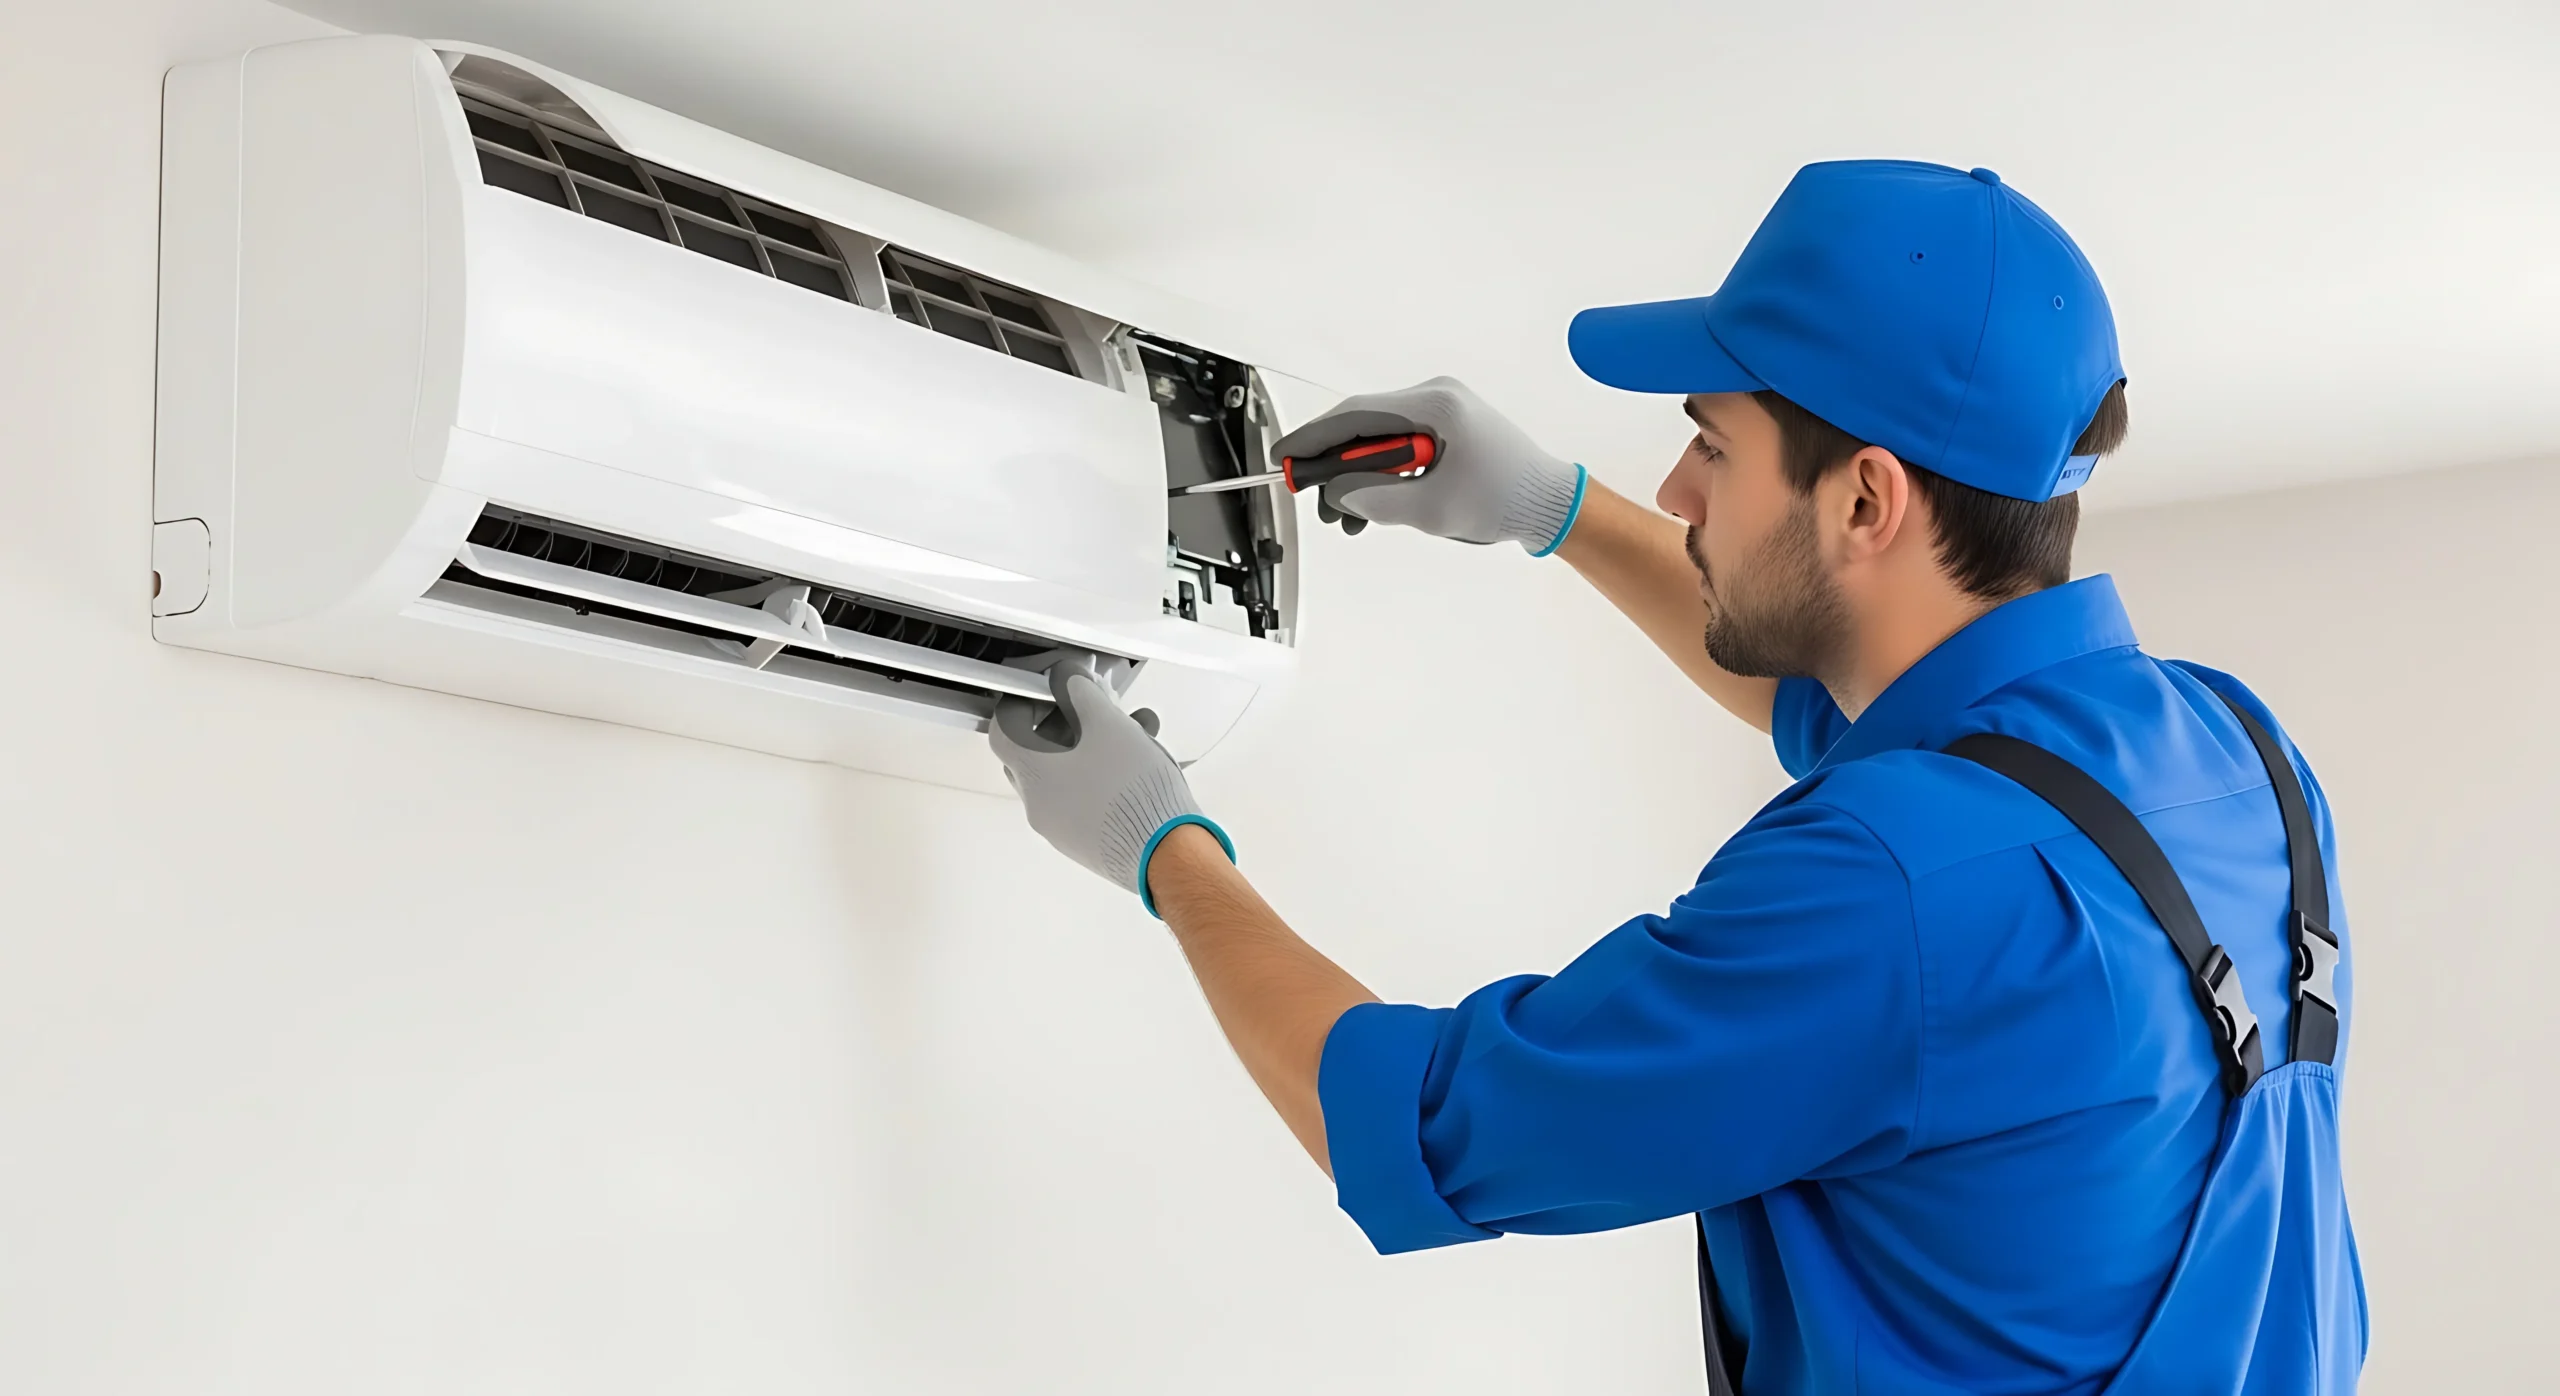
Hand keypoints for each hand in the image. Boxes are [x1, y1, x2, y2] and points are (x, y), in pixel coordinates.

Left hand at [988, 662, 1234, 913]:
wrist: (1168, 855)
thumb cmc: (1134, 796)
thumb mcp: (1109, 726)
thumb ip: (1082, 694)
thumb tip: (1067, 679)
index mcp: (1034, 777)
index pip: (1003, 731)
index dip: (1021, 704)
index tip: (1043, 691)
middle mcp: (1041, 807)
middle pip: (1036, 753)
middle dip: (1066, 722)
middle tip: (1090, 705)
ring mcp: (1064, 828)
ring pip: (1069, 774)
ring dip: (1095, 745)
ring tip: (1135, 727)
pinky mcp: (1089, 841)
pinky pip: (1087, 797)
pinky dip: (1106, 772)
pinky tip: (1142, 757)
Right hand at [1268, 376, 1586, 552]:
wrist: (1550, 503)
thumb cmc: (1508, 499)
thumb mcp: (1432, 509)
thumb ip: (1376, 499)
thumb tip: (1336, 493)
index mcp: (1437, 406)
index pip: (1355, 415)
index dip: (1313, 438)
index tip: (1284, 458)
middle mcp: (1437, 398)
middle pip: (1361, 424)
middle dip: (1332, 464)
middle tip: (1312, 499)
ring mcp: (1442, 411)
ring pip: (1376, 438)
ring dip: (1355, 475)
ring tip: (1344, 516)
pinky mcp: (1445, 428)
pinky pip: (1397, 445)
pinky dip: (1378, 474)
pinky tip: (1370, 505)